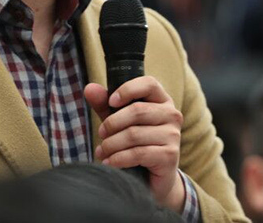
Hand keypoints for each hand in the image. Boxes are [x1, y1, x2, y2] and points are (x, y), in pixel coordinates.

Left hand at [84, 77, 185, 211]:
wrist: (153, 177)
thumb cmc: (136, 143)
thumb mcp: (119, 121)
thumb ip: (105, 104)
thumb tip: (89, 88)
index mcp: (162, 100)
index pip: (149, 84)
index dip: (128, 90)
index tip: (111, 101)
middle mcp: (172, 114)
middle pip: (137, 111)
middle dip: (112, 123)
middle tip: (101, 133)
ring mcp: (173, 135)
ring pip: (134, 134)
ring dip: (112, 144)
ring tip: (102, 151)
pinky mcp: (170, 156)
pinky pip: (138, 153)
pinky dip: (118, 158)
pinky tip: (109, 162)